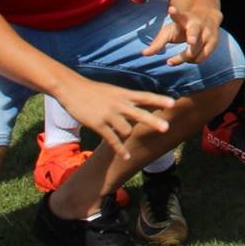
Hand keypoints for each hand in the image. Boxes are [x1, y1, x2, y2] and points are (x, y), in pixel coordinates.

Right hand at [57, 77, 175, 158]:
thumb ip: (127, 98)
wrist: (72, 89)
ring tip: (127, 138)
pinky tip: (127, 156)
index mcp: (124, 94)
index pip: (145, 96)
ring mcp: (108, 115)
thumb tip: (142, 103)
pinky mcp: (98, 124)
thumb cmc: (94, 90)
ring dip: (128, 135)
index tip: (173, 103)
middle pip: (140, 113)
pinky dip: (120, 149)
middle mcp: (119, 104)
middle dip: (153, 121)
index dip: (159, 100)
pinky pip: (112, 139)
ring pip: (126, 129)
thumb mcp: (114, 91)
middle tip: (166, 128)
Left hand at [142, 0, 221, 65]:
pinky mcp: (214, 42)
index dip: (175, 13)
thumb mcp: (170, 31)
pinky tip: (189, 57)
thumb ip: (158, 43)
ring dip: (184, 59)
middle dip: (193, 36)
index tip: (171, 9)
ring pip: (195, 51)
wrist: (207, 17)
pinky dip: (193, 61)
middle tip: (191, 41)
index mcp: (185, 18)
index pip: (179, 16)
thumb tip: (144, 54)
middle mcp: (198, 24)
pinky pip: (201, 58)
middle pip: (195, 31)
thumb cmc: (182, 27)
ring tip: (177, 58)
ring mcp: (208, 32)